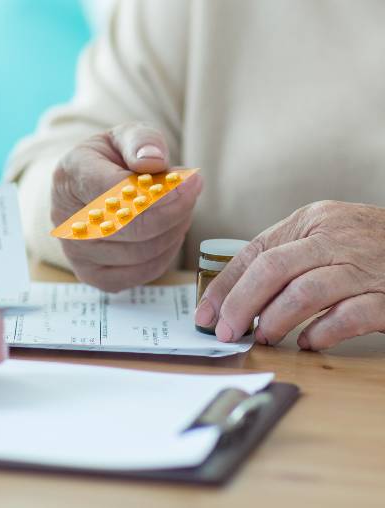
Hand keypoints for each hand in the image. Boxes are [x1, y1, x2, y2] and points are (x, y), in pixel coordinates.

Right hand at [51, 123, 202, 290]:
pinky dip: (165, 255)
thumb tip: (152, 160)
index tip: (191, 181)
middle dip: (173, 211)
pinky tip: (167, 233)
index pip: (113, 192)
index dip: (158, 192)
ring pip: (141, 252)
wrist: (87, 189)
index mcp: (70, 177)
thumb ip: (141, 141)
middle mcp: (64, 219)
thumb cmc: (109, 161)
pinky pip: (141, 273)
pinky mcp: (91, 274)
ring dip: (173, 230)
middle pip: (130, 227)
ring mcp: (75, 252)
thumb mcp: (123, 137)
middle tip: (191, 192)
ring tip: (178, 208)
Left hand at [195, 201, 384, 349]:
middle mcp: (338, 237)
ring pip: (307, 292)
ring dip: (277, 320)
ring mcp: (367, 266)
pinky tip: (309, 343)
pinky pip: (350, 316)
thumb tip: (232, 300)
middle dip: (241, 304)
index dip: (225, 286)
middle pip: (274, 269)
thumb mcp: (326, 240)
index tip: (206, 314)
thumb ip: (286, 261)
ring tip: (265, 337)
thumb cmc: (370, 250)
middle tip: (228, 332)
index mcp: (315, 220)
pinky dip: (322, 332)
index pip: (256, 252)